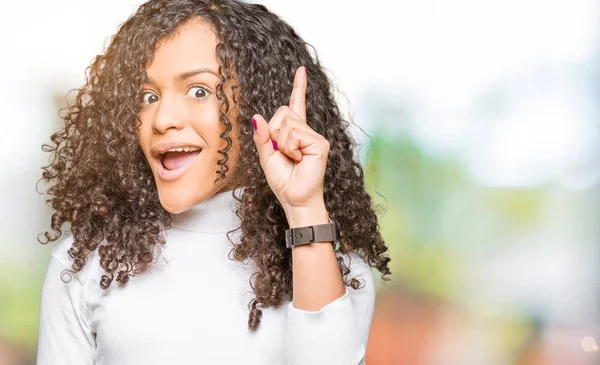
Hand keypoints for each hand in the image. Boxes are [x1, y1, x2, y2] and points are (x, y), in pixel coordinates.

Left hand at [252, 66, 329, 213]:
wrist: (295, 200)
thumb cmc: (284, 181)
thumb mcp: (265, 157)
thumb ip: (262, 136)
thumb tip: (257, 116)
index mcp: (295, 133)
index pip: (296, 105)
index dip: (298, 87)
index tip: (301, 70)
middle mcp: (307, 132)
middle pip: (283, 112)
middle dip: (274, 132)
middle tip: (284, 153)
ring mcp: (315, 136)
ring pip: (287, 123)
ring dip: (282, 143)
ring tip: (292, 159)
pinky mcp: (320, 143)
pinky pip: (294, 134)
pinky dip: (289, 148)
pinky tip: (299, 159)